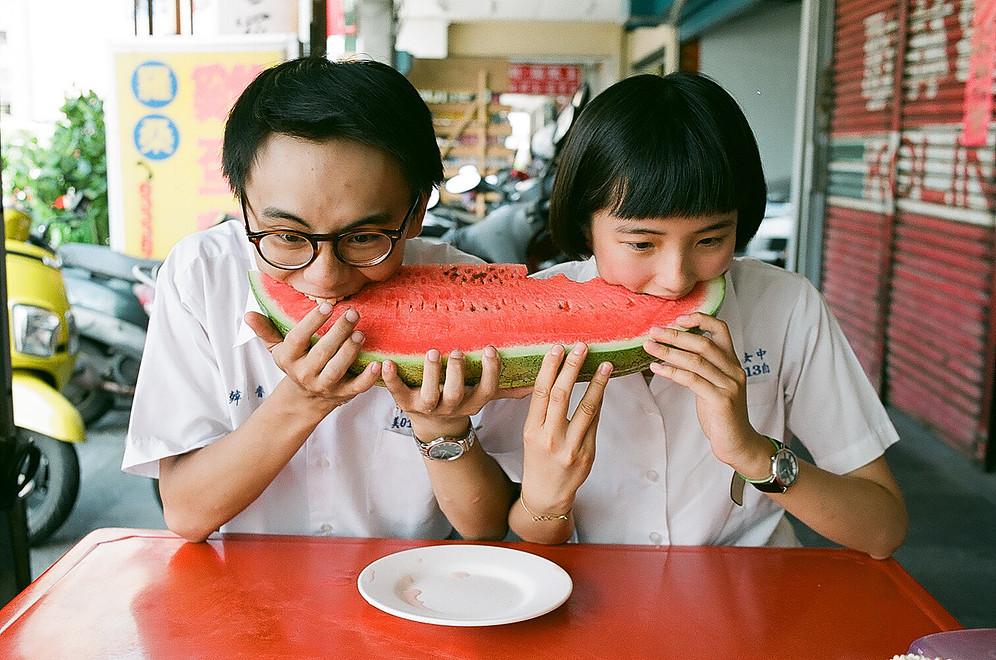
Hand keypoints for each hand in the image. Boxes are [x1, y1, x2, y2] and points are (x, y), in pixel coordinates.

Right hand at [245, 305, 379, 410]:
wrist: (305, 398)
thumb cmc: (295, 362)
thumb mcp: (278, 348)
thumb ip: (266, 330)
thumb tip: (248, 315)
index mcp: (289, 358)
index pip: (298, 339)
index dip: (312, 323)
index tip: (326, 306)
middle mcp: (305, 373)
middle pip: (321, 353)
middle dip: (338, 333)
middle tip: (352, 314)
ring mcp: (325, 386)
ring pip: (337, 370)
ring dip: (350, 352)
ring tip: (361, 334)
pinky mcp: (343, 394)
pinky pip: (356, 388)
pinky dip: (368, 378)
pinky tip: (377, 365)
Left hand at [382, 346, 512, 436]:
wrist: (433, 426)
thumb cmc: (460, 399)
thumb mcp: (481, 395)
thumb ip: (506, 387)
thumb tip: (536, 382)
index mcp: (472, 403)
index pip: (487, 390)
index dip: (490, 372)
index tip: (490, 349)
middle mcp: (451, 408)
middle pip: (455, 395)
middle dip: (456, 373)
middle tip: (455, 352)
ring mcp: (427, 408)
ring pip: (429, 396)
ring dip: (430, 374)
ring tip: (431, 352)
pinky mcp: (405, 404)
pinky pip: (397, 393)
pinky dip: (390, 379)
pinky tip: (385, 363)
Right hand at [520, 343, 611, 514]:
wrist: (546, 495)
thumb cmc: (538, 459)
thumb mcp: (531, 435)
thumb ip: (543, 410)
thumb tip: (559, 375)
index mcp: (531, 430)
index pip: (540, 393)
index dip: (550, 368)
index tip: (558, 348)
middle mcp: (549, 438)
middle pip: (561, 396)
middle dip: (572, 368)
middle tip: (582, 347)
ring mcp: (570, 447)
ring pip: (586, 408)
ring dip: (597, 383)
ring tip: (605, 364)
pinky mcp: (587, 453)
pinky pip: (595, 422)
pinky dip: (599, 401)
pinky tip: (603, 386)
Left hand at [643, 313, 767, 470]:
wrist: (738, 444)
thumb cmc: (721, 415)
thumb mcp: (713, 385)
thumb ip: (702, 368)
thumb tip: (675, 351)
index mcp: (733, 363)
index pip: (721, 330)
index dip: (700, 319)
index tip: (678, 318)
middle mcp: (734, 370)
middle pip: (704, 343)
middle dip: (676, 335)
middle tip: (654, 331)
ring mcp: (729, 385)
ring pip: (696, 360)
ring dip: (669, 351)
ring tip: (649, 347)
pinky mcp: (721, 400)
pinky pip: (693, 380)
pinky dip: (672, 372)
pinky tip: (656, 368)